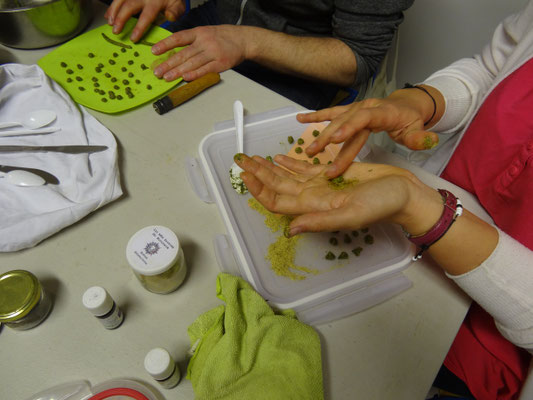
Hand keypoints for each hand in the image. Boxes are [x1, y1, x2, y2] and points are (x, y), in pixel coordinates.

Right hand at [105, 0, 185, 41]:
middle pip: (129, 6)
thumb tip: (169, 17)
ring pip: (121, 0)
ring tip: (109, 23)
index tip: (133, 39)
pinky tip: (108, 16)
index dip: (139, 27)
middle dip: (121, 19)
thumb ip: (175, 12)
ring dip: (113, 11)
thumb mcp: (178, 4)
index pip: (146, 16)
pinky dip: (112, 7)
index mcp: (155, 2)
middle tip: (116, 31)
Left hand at [151, 25, 247, 81]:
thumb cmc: (222, 37)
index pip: (179, 38)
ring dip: (178, 71)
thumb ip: (191, 41)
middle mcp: (204, 42)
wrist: (243, 40)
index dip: (165, 44)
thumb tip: (173, 52)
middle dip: (168, 63)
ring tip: (167, 77)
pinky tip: (186, 78)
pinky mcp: (221, 63)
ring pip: (192, 63)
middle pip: (183, 53)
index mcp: (199, 32)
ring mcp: (213, 53)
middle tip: (157, 71)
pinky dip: (195, 74)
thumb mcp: (205, 32)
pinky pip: (205, 70)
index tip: (154, 51)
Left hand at [235, 153, 441, 235]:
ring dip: (269, 168)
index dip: (259, 189)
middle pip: (277, 186)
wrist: (404, 194)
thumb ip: (320, 221)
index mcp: (314, 207)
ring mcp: (321, 185)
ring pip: (288, 177)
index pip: (277, 200)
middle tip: (240, 160)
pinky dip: (291, 163)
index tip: (244, 175)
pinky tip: (279, 157)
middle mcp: (313, 197)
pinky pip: (305, 170)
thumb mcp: (351, 214)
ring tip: (253, 157)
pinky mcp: (332, 174)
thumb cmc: (382, 204)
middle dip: (258, 174)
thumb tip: (290, 229)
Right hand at [296, 93, 439, 177]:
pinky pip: (331, 112)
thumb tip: (429, 142)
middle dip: (328, 139)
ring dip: (320, 133)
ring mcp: (356, 107)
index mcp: (382, 112)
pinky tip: (300, 119)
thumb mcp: (418, 130)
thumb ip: (420, 138)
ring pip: (335, 119)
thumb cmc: (411, 120)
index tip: (335, 140)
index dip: (349, 127)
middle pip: (345, 122)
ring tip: (307, 149)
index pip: (363, 118)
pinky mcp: (350, 110)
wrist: (407, 104)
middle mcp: (366, 107)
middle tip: (315, 154)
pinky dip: (316, 116)